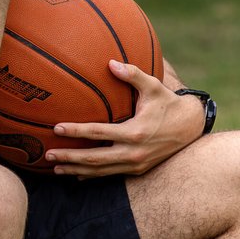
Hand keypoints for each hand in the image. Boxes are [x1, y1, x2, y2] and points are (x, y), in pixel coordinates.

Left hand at [45, 61, 207, 177]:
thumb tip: (110, 63)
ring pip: (101, 171)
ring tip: (54, 167)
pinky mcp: (138, 170)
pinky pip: (110, 174)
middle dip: (70, 157)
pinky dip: (92, 175)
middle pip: (95, 159)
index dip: (77, 131)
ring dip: (76, 169)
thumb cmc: (169, 103)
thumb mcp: (154, 87)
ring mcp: (136, 164)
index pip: (99, 133)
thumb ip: (133, 74)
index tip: (57, 128)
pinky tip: (75, 174)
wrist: (192, 127)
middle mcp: (134, 152)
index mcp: (135, 132)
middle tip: (48, 154)